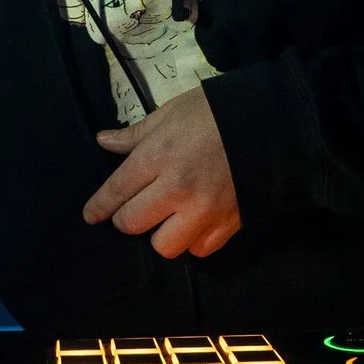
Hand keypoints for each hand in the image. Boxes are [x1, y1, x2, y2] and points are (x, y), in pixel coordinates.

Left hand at [81, 86, 241, 257]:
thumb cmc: (215, 112)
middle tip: (133, 209)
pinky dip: (193, 242)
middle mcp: (176, 189)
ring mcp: (203, 210)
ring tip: (166, 219)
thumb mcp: (170, 113)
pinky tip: (193, 225)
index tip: (90, 216)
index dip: (99, 207)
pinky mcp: (228, 224)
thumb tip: (103, 142)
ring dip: (160, 234)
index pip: (116, 191)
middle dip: (126, 218)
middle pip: (132, 224)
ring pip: (164, 246)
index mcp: (158, 156)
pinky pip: (199, 250)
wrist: (272, 124)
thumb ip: (135, 135)